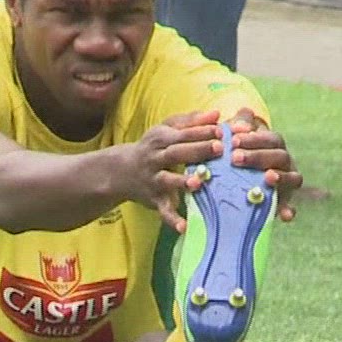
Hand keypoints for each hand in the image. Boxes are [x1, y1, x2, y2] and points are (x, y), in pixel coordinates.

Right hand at [123, 110, 224, 230]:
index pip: (182, 134)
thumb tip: (217, 114)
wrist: (121, 172)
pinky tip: (184, 227)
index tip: (221, 130)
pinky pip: (163, 211)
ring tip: (198, 183)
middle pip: (176, 153)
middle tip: (219, 148)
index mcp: (160, 139)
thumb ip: (191, 121)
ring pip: (167, 180)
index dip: (201, 131)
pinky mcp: (154, 200)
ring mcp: (153, 180)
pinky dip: (173, 220)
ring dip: (182, 182)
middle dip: (197, 150)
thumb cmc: (153, 146)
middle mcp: (155, 158)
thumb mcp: (166, 129)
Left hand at [223, 108, 302, 223]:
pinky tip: (285, 216)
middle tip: (235, 158)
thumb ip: (240, 124)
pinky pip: (289, 207)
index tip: (234, 139)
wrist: (237, 172)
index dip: (254, 138)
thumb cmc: (237, 149)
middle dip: (258, 156)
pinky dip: (289, 210)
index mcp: (275, 144)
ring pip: (292, 178)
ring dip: (281, 178)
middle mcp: (285, 162)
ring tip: (267, 177)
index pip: (271, 138)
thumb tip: (239, 124)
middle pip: (280, 156)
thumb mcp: (237, 134)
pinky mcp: (283, 202)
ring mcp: (287, 182)